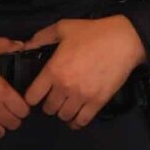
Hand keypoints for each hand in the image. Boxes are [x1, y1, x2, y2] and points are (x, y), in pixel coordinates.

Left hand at [22, 15, 145, 127]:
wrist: (124, 41)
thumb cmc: (93, 33)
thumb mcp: (63, 27)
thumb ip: (41, 37)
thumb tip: (26, 47)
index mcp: (53, 70)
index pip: (32, 96)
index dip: (32, 96)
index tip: (37, 93)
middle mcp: (65, 87)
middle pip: (48, 109)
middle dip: (49, 104)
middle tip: (55, 98)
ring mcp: (82, 97)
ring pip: (64, 116)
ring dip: (64, 112)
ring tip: (68, 105)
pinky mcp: (98, 102)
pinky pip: (82, 121)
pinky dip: (77, 121)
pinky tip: (77, 116)